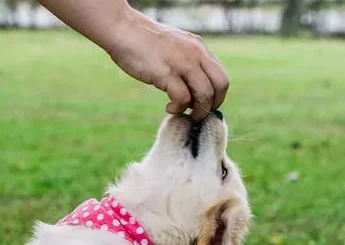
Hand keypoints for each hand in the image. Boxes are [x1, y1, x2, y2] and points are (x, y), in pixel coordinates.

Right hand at [107, 11, 228, 119]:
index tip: (202, 105)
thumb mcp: (174, 48)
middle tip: (196, 114)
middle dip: (212, 106)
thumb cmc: (144, 42)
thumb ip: (187, 62)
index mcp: (199, 48)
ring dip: (197, 110)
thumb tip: (192, 87)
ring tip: (182, 112)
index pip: (221, 76)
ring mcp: (182, 62)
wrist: (123, 30)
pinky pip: (183, 98)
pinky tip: (168, 107)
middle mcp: (195, 54)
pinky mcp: (166, 73)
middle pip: (220, 85)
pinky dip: (178, 108)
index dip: (216, 97)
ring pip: (205, 94)